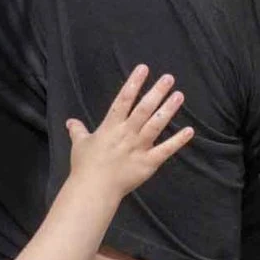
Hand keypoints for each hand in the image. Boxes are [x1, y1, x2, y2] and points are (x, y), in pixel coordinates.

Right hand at [65, 65, 193, 204]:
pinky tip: (189, 131)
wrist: (93, 190)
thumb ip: (77, 130)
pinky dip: (178, 141)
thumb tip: (70, 122)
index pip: (123, 100)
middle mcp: (127, 133)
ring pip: (156, 124)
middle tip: (169, 78)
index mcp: (111, 127)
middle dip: (157, 91)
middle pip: (144, 108)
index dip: (134, 83)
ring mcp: (139, 148)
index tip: (143, 69)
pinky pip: (165, 150)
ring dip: (168, 109)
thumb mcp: (79, 144)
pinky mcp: (148, 163)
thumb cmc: (85, 167)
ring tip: (179, 95)